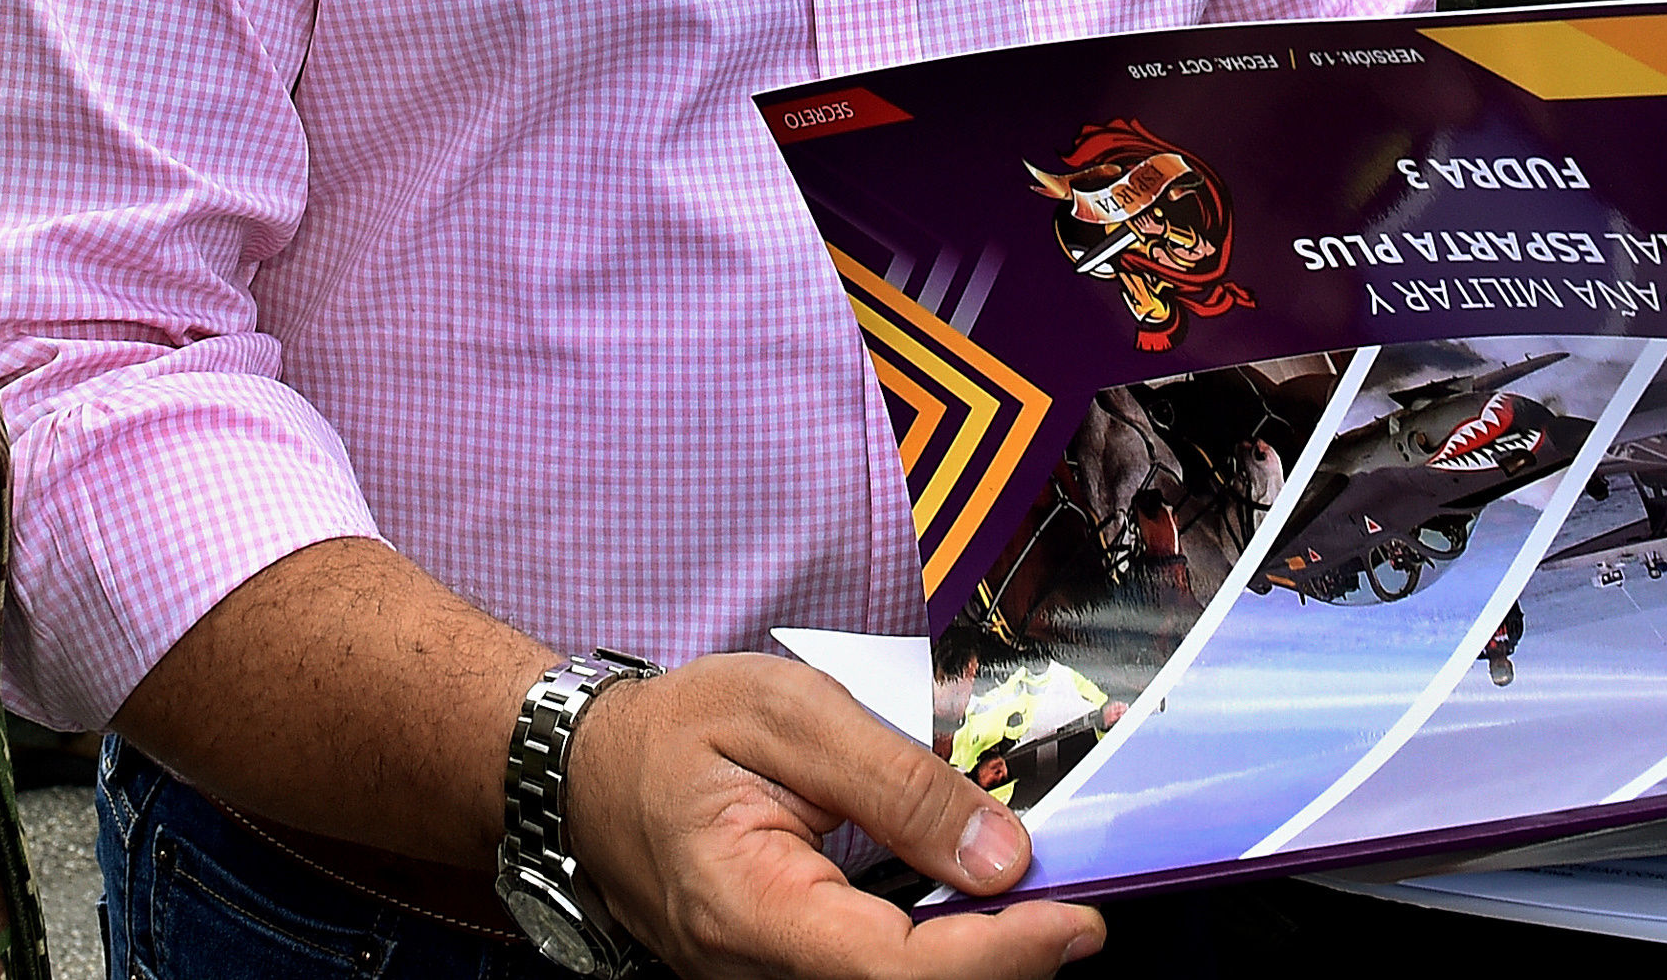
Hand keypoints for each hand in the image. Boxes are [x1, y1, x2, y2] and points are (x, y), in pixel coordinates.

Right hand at [565, 652, 1103, 979]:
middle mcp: (752, 975)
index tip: (1078, 920)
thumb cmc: (677, 730)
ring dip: (973, 967)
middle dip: (1004, 969)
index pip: (897, 970)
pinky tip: (971, 923)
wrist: (588, 770)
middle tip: (1074, 914)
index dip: (1000, 957)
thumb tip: (1003, 855)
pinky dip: (932, 962)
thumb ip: (897, 781)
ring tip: (1033, 914)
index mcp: (751, 907)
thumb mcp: (788, 712)